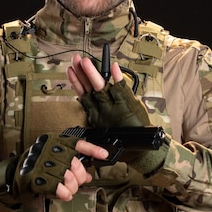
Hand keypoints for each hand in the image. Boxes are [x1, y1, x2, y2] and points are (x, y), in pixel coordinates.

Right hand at [0, 134, 108, 204]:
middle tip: (77, 183)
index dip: (92, 149)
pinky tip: (65, 195)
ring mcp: (40, 162)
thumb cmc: (37, 167)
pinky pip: (56, 186)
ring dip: (72, 187)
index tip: (105, 155)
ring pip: (66, 176)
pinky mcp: (34, 177)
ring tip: (70, 191)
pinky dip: (63, 193)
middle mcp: (47, 148)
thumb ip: (72, 166)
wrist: (12, 176)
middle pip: (74, 163)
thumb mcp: (55, 162)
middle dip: (79, 176)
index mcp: (54, 141)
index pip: (77, 142)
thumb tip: (88, 175)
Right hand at [67, 54, 167, 174]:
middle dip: (83, 73)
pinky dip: (118, 78)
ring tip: (85, 62)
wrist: (140, 152)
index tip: (71, 69)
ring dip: (93, 74)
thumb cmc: (125, 142)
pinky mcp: (126, 106)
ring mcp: (114, 107)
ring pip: (101, 88)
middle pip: (90, 88)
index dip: (77, 81)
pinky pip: (122, 90)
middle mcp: (103, 109)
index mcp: (97, 114)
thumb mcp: (108, 130)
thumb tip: (92, 103)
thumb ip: (96, 118)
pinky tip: (113, 67)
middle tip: (76, 59)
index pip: (84, 94)